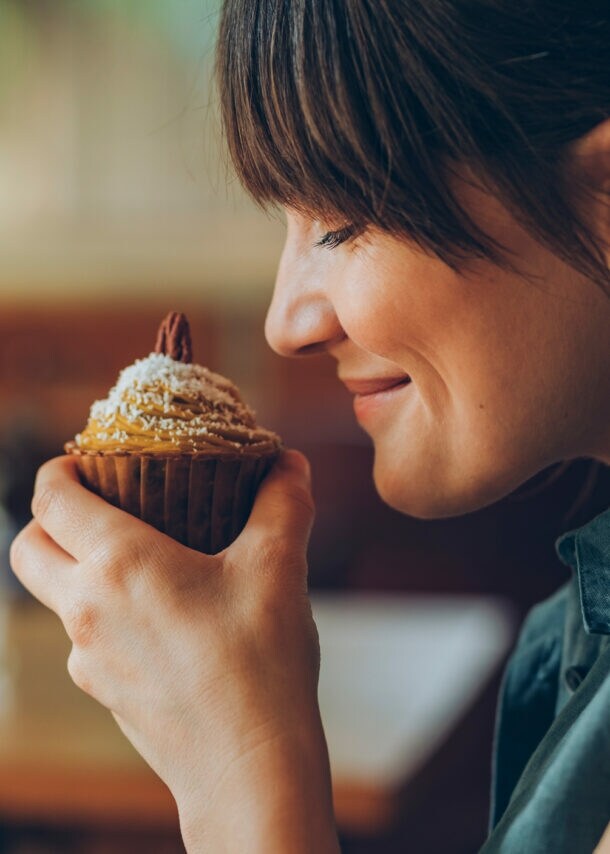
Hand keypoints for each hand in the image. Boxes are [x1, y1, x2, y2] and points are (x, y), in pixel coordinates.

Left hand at [10, 451, 338, 852]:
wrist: (249, 768)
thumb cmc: (259, 664)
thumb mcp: (278, 567)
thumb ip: (283, 504)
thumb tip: (289, 462)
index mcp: (119, 564)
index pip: (51, 499)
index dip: (60, 470)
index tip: (86, 459)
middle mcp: (87, 609)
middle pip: (29, 548)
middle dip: (48, 519)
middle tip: (98, 504)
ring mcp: (88, 658)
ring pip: (53, 597)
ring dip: (77, 568)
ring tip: (139, 558)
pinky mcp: (103, 692)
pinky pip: (84, 638)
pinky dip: (104, 612)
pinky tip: (161, 618)